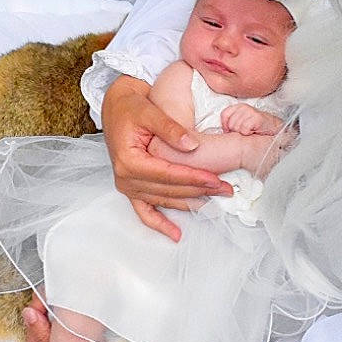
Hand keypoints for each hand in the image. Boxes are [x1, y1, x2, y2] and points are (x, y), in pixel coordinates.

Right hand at [102, 77, 231, 241]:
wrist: (116, 107)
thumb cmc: (129, 107)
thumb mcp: (149, 111)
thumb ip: (170, 128)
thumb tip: (192, 145)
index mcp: (128, 162)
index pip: (168, 174)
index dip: (193, 178)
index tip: (215, 179)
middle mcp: (126, 179)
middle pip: (168, 190)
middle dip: (198, 191)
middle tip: (225, 189)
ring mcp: (128, 186)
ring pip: (163, 200)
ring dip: (189, 204)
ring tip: (214, 204)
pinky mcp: (131, 189)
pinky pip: (145, 212)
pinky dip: (160, 224)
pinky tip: (176, 234)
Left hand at [219, 104, 278, 136]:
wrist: (273, 126)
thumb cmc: (256, 125)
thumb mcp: (242, 120)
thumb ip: (232, 122)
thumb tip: (223, 130)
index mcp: (238, 106)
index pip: (224, 114)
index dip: (225, 125)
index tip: (230, 130)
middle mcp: (243, 107)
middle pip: (230, 124)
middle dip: (235, 131)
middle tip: (244, 130)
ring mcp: (250, 111)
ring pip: (236, 127)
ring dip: (242, 133)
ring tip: (250, 130)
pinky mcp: (256, 118)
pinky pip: (244, 130)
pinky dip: (248, 133)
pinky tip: (253, 131)